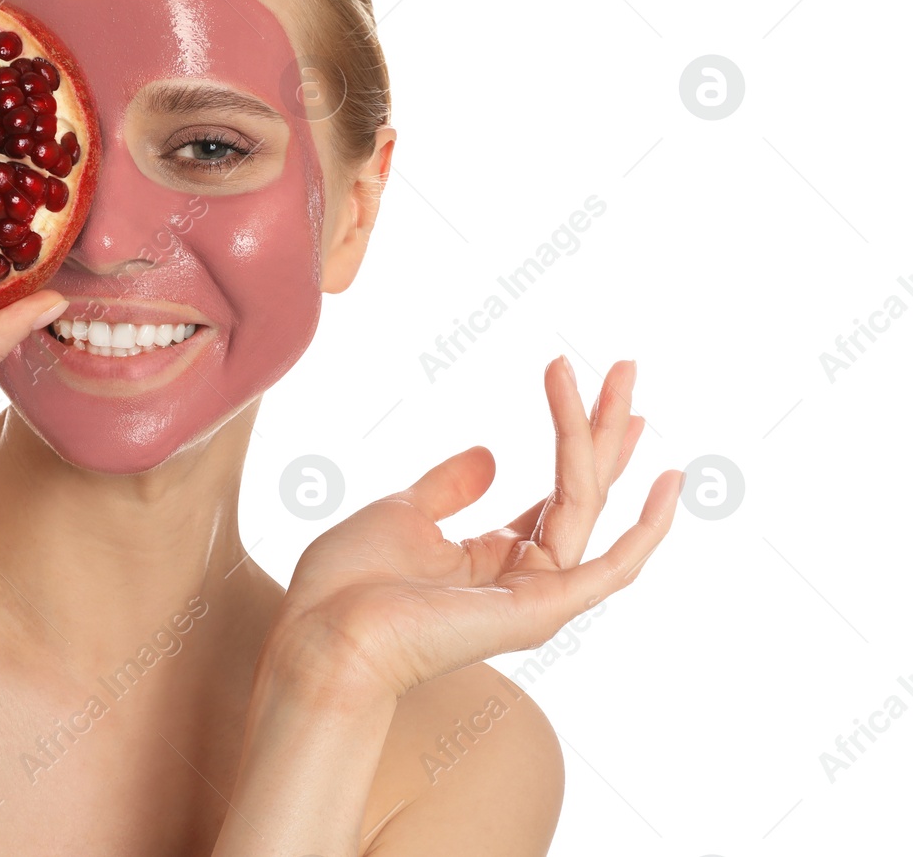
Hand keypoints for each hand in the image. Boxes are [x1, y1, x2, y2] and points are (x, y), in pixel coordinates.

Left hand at [266, 357, 680, 699]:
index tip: (584, 381)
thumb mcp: (403, 514)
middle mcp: (527, 580)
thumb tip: (490, 452)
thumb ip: (449, 488)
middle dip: (602, 424)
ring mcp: (540, 598)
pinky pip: (613, 567)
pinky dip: (647, 527)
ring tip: (620, 377)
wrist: (325, 631)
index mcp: (494, 561)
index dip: (575, 437)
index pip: (556, 494)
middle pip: (582, 490)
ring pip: (586, 502)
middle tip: (625, 364)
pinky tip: (670, 479)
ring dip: (602, 436)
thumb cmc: (349, 583)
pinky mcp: (542, 610)